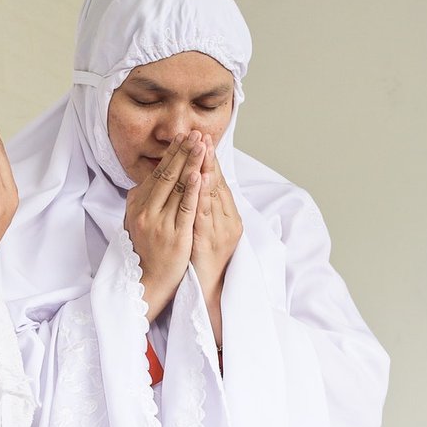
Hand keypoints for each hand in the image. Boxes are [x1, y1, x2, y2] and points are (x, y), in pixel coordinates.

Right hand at [123, 132, 203, 320]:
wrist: (147, 282)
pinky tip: (199, 174)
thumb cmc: (145, 251)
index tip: (184, 137)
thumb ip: (140, 201)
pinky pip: (185, 208)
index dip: (172, 153)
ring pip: (178, 187)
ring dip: (191, 163)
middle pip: (167, 174)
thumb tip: (143, 181)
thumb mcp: (135, 222)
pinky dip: (193, 190)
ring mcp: (160, 223)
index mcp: (137, 204)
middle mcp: (146, 211)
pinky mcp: (175, 235)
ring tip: (201, 144)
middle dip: (183, 151)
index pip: (158, 172)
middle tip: (195, 132)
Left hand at [190, 145, 241, 289]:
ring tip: (203, 150)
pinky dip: (203, 196)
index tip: (203, 139)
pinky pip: (205, 215)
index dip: (210, 160)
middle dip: (209, 159)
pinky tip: (199, 180)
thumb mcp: (205, 228)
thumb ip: (204, 207)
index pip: (218, 182)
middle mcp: (228, 221)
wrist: (206, 290)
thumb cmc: (203, 258)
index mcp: (228, 216)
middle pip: (218, 185)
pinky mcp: (209, 242)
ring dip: (208, 171)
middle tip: (203, 135)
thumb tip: (198, 182)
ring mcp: (220, 231)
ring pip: (214, 197)